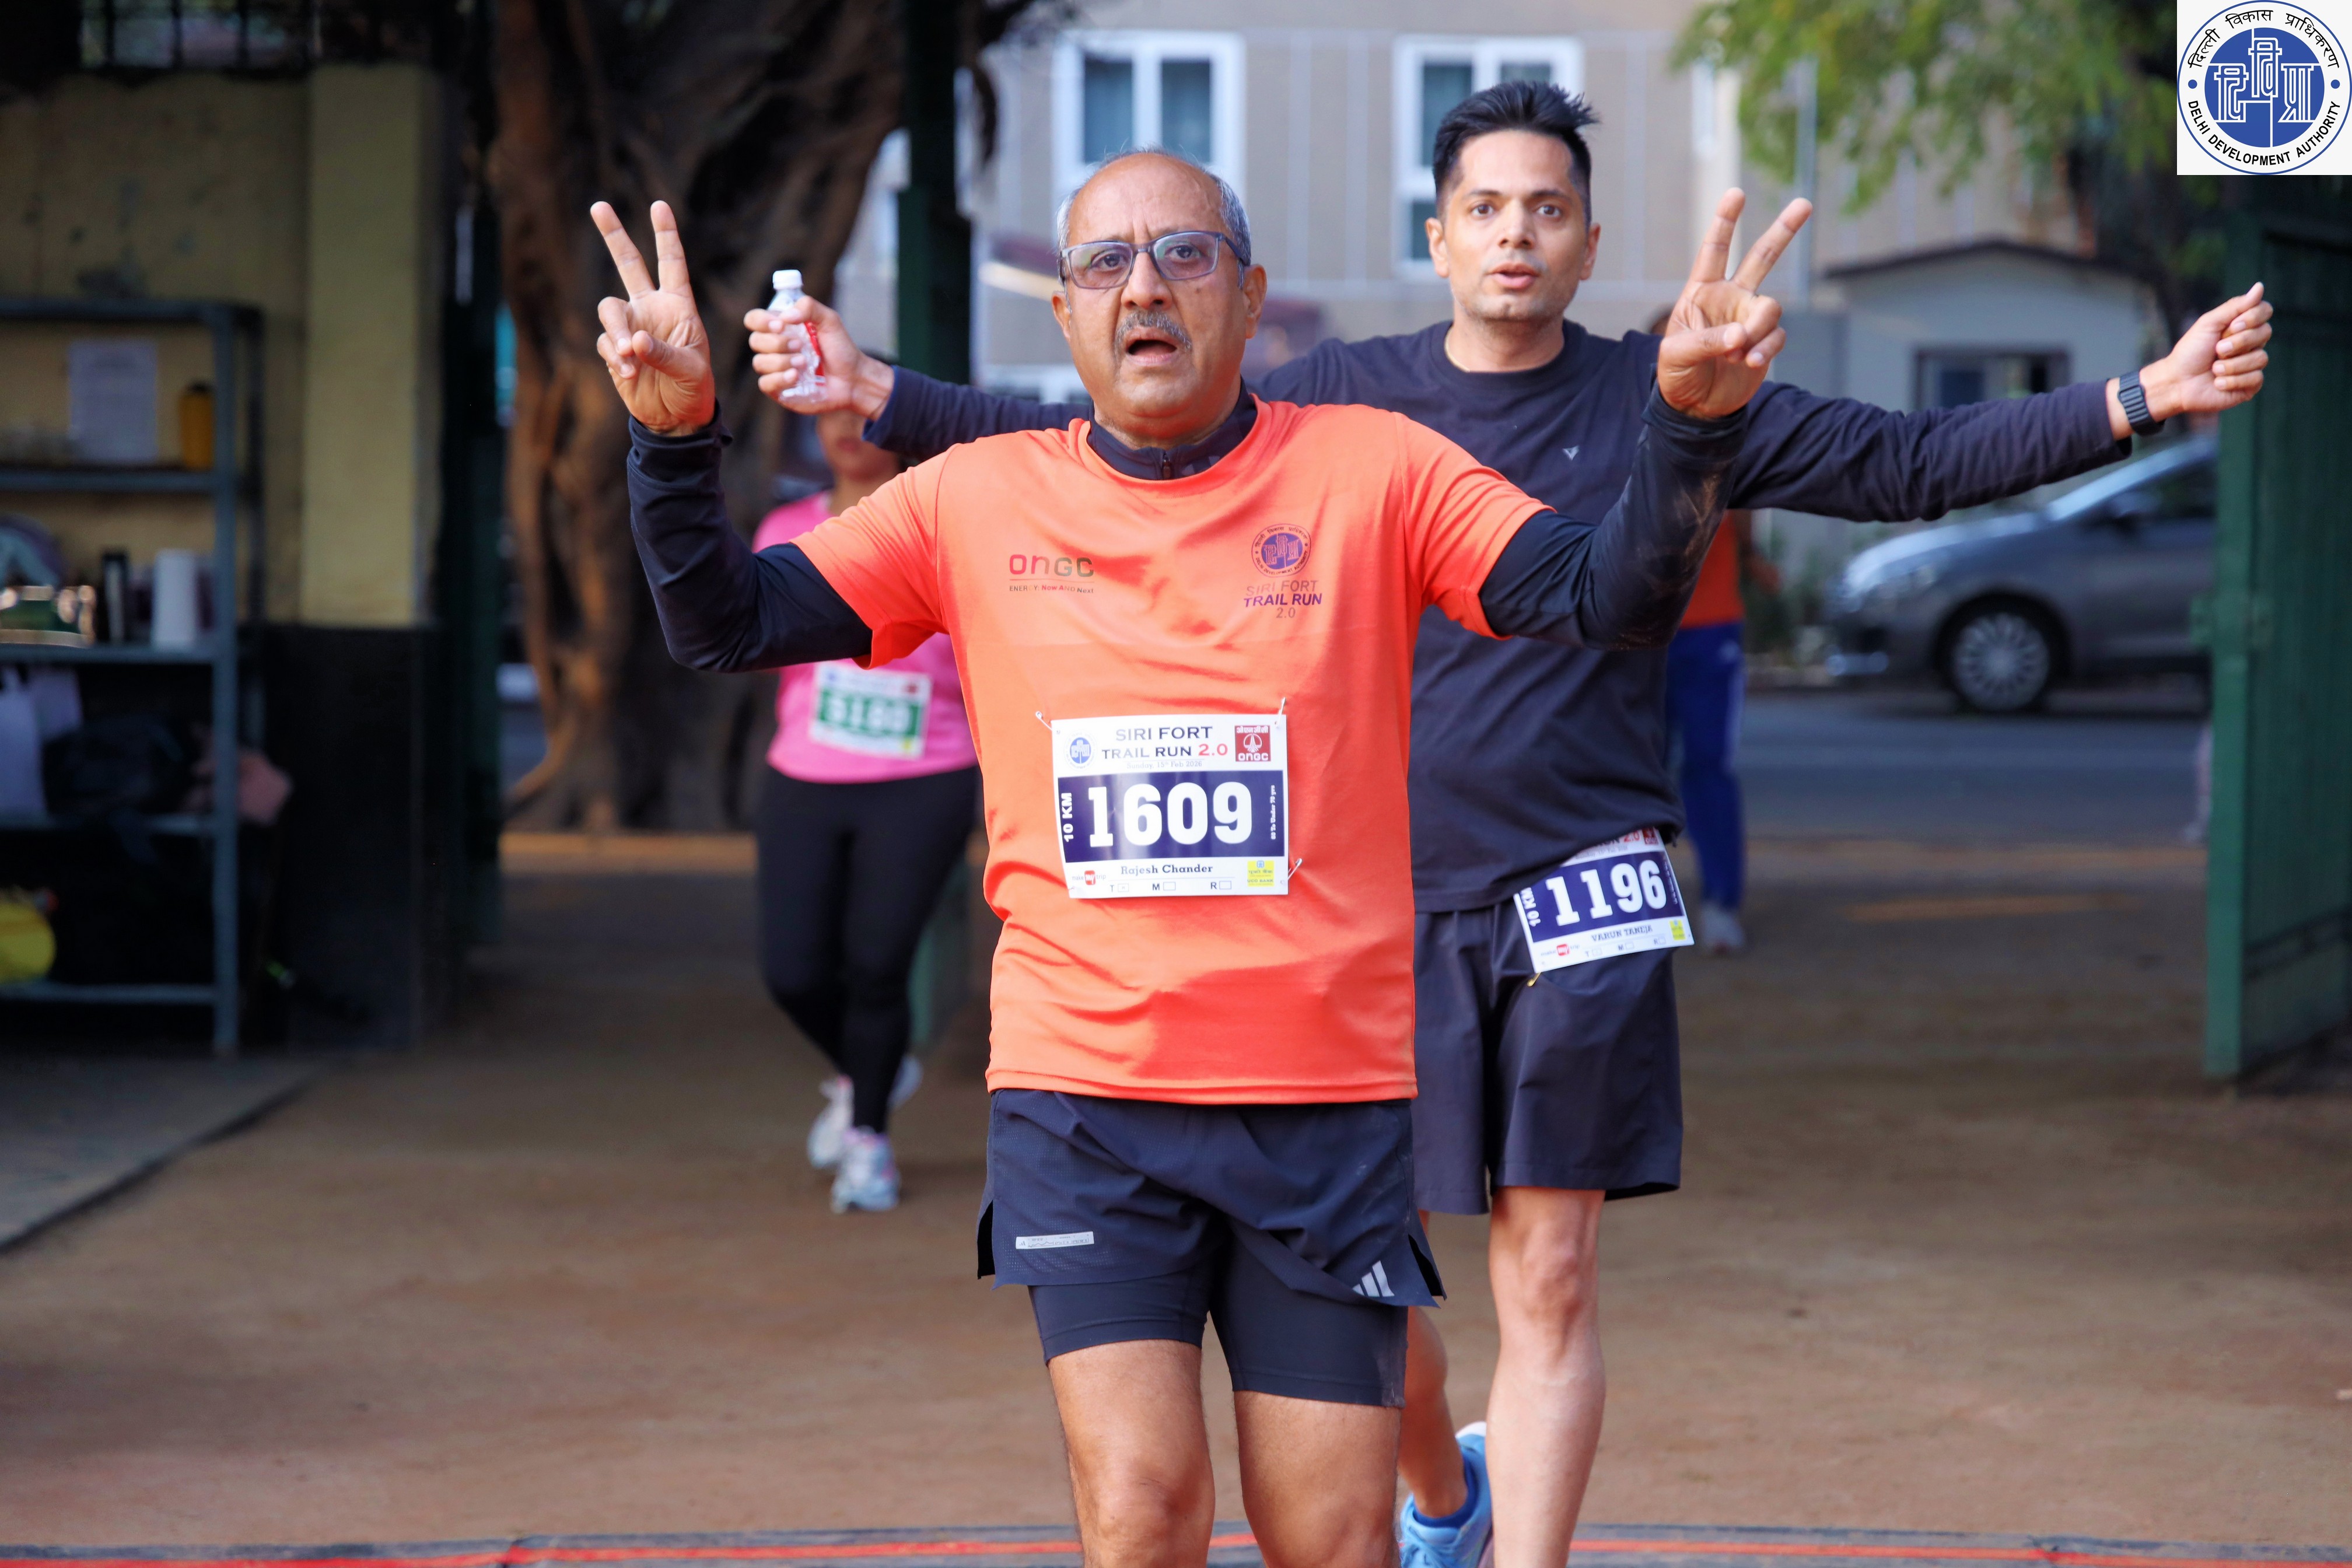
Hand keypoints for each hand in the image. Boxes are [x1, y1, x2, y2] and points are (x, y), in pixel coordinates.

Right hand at [592, 200, 714, 435]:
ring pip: (610, 309)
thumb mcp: (690, 371)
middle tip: (599, 205)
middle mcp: (652, 309)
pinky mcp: (615, 350)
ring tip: (628, 357)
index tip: (658, 206)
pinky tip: (630, 376)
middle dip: (614, 235)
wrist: (676, 419)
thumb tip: (632, 340)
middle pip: (629, 264)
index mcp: (680, 306)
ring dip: (616, 331)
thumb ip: (663, 353)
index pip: (672, 263)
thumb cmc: (694, 390)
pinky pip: (607, 344)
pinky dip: (616, 359)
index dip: (666, 235)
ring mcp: (631, 327)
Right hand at [745, 294, 896, 420]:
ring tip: (804, 362)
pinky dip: (779, 379)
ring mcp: (775, 369)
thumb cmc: (840, 348)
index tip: (781, 325)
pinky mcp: (779, 390)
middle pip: (755, 341)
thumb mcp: (829, 320)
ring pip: (759, 363)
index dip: (761, 321)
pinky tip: (796, 377)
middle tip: (800, 345)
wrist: (853, 378)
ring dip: (781, 361)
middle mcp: (774, 348)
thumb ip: (809, 307)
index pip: (754, 319)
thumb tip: (785, 317)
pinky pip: (765, 383)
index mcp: (781, 328)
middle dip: (777, 342)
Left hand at [1657, 189, 1810, 419]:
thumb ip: (1707, 342)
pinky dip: (1764, 349)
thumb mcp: (1677, 355)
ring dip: (1756, 330)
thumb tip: (1740, 336)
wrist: (1694, 408)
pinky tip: (1748, 363)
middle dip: (1782, 231)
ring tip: (1736, 355)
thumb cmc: (1676, 374)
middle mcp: (1729, 299)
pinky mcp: (1763, 343)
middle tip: (1804, 203)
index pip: (1714, 251)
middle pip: (1761, 257)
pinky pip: (1776, 336)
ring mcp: (1749, 320)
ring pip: (1770, 307)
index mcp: (1701, 292)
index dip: (1724, 223)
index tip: (1736, 194)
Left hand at [2120, 283, 2271, 434]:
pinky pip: (2256, 378)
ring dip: (2231, 365)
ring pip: (2261, 358)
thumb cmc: (2190, 351)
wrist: (2176, 382)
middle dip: (2238, 342)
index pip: (2265, 311)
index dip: (2253, 317)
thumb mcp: (2209, 323)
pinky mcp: (2250, 385)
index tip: (2232, 325)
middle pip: (2265, 333)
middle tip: (2217, 350)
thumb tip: (2260, 286)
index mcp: (2242, 326)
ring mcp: (2252, 365)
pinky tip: (2217, 383)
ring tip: (2214, 369)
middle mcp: (2251, 344)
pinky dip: (2232, 381)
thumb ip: (2235, 306)